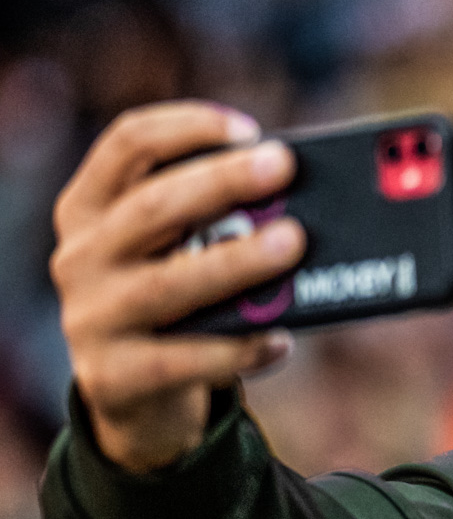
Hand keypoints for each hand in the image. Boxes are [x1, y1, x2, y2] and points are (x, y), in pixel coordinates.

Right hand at [51, 101, 303, 472]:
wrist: (132, 391)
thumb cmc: (177, 300)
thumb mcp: (180, 250)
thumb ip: (219, 220)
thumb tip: (306, 200)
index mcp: (91, 208)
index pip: (126, 145)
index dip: (187, 127)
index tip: (250, 129)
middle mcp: (82, 256)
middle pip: (151, 207)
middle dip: (221, 182)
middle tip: (283, 165)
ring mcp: (91, 318)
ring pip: (167, 284)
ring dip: (235, 260)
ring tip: (292, 242)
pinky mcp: (113, 376)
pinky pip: (183, 360)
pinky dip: (237, 348)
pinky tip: (281, 340)